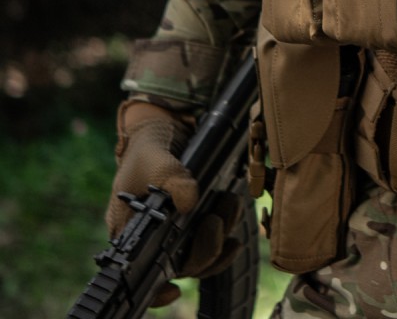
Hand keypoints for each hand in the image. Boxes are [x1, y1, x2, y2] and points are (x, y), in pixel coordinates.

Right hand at [107, 100, 242, 306]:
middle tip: (216, 219)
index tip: (173, 291)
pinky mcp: (192, 224)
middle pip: (179, 267)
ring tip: (229, 207)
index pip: (136, 275)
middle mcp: (151, 241)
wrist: (163, 136)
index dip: (154, 293)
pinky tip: (234, 229)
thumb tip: (189, 201)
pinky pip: (209, 244)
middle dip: (204, 248)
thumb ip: (172, 179)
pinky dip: (224, 238)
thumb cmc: (148, 153)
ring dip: (219, 239)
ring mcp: (173, 234)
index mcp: (129, 233)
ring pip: (198, 257)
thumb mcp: (156, 160)